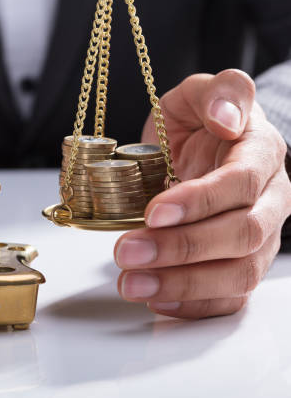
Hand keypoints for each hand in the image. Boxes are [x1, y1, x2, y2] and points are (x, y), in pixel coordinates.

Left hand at [115, 70, 290, 318]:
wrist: (203, 150)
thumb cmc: (199, 124)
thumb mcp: (199, 93)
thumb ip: (219, 92)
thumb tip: (227, 119)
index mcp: (262, 156)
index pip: (241, 183)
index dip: (199, 201)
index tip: (153, 211)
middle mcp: (270, 202)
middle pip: (241, 235)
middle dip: (182, 248)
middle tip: (127, 252)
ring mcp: (260, 240)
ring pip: (238, 273)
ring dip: (182, 284)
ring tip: (131, 283)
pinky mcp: (241, 265)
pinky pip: (230, 297)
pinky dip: (194, 305)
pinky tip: (156, 300)